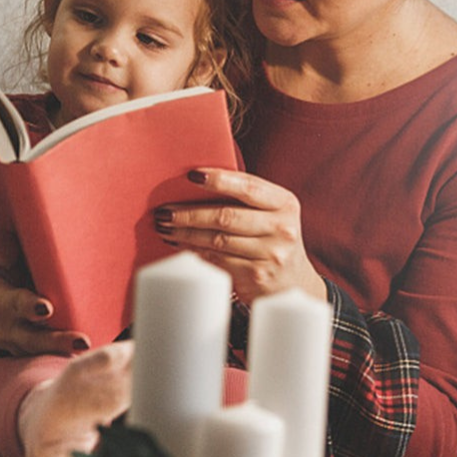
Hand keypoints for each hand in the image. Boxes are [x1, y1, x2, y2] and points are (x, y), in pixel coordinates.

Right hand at [0, 228, 88, 355]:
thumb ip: (3, 246)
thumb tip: (14, 237)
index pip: (12, 303)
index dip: (28, 306)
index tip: (46, 309)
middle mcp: (6, 325)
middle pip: (31, 337)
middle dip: (55, 340)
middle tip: (81, 340)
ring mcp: (17, 340)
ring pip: (40, 350)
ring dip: (65, 351)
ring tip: (90, 348)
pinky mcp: (30, 346)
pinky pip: (47, 354)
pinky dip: (65, 355)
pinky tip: (90, 354)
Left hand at [155, 169, 328, 303]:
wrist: (292, 281)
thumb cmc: (272, 240)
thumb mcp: (271, 214)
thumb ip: (245, 200)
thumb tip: (195, 187)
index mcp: (285, 204)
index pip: (249, 187)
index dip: (219, 180)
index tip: (192, 175)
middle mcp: (282, 228)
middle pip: (227, 216)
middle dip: (189, 213)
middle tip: (164, 211)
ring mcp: (271, 254)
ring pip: (217, 240)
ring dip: (185, 234)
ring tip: (165, 228)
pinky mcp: (256, 276)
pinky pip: (216, 260)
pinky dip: (193, 252)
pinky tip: (180, 246)